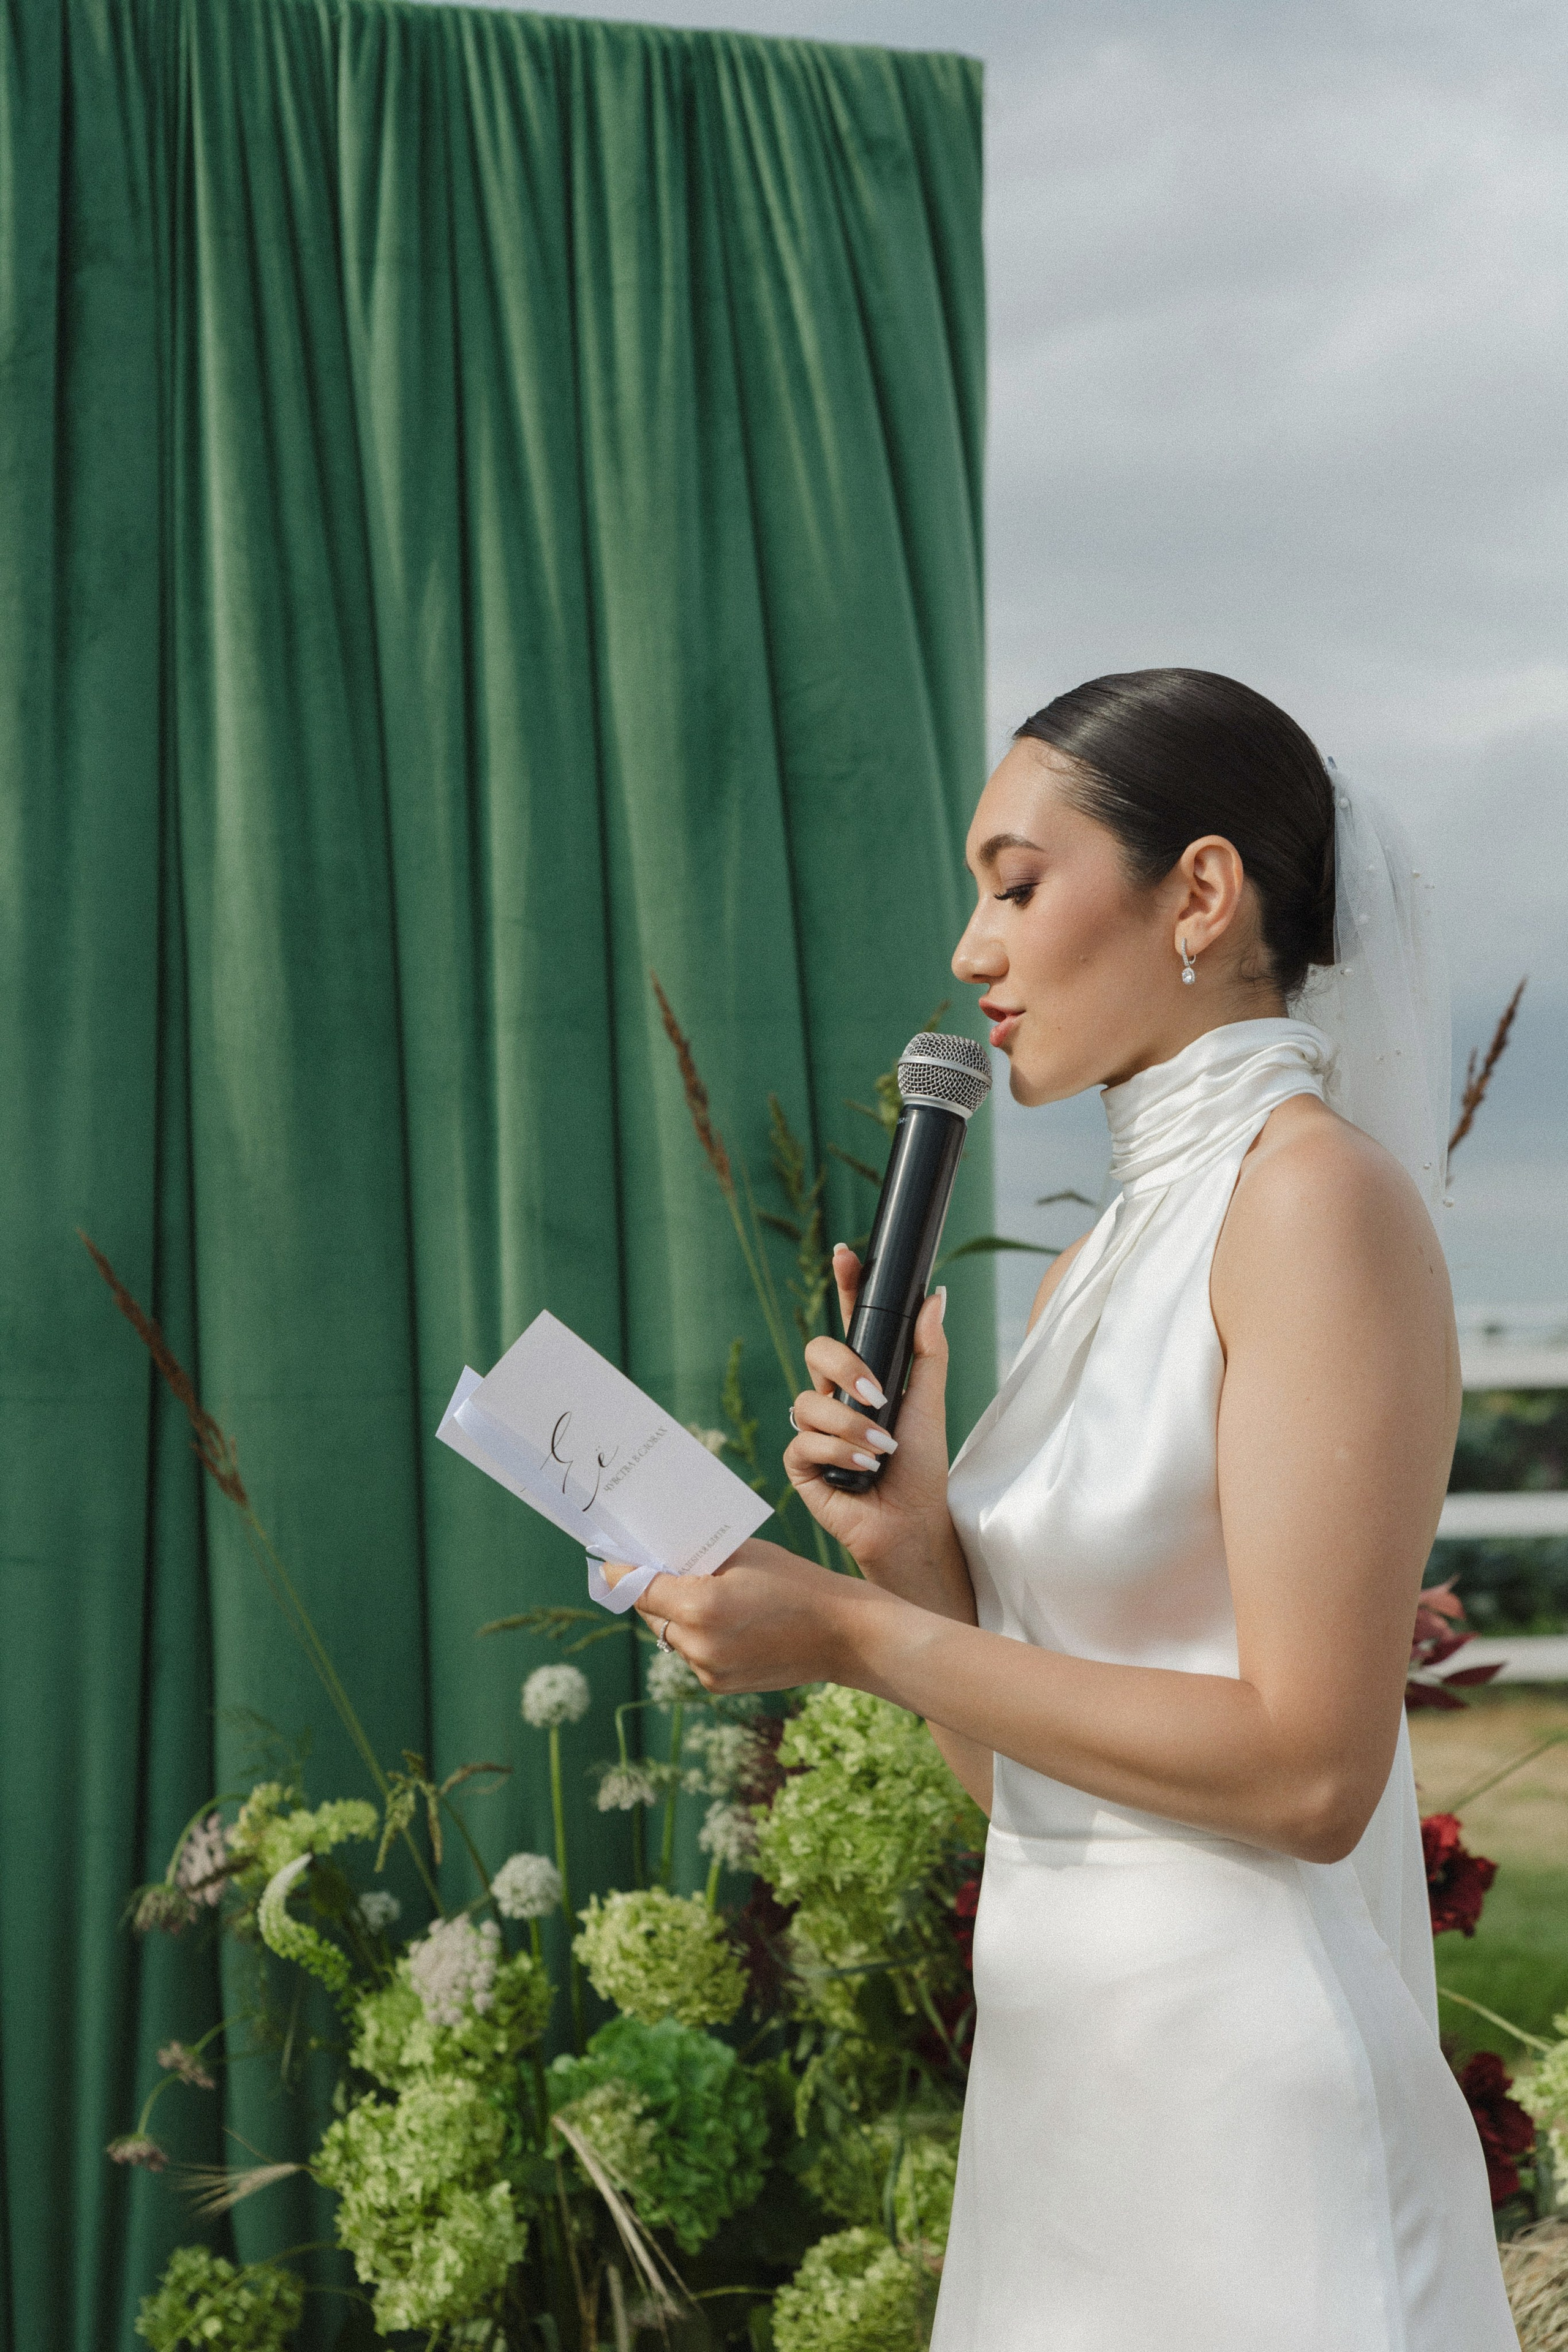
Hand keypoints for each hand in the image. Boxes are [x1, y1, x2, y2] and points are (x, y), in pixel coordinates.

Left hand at [602, 1540, 871, 1694]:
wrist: (843, 1633)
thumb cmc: (795, 1580)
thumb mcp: (743, 1555)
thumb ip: (696, 1557)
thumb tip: (656, 1556)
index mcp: (699, 1604)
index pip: (639, 1587)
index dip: (620, 1572)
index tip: (607, 1562)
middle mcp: (697, 1643)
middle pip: (650, 1613)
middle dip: (651, 1591)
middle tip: (653, 1568)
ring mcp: (707, 1670)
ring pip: (669, 1636)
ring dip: (674, 1616)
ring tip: (699, 1593)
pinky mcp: (718, 1686)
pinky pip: (691, 1655)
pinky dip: (696, 1637)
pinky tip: (724, 1620)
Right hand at [783, 1246, 955, 1586]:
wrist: (912, 1523)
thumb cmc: (922, 1467)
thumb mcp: (930, 1403)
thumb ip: (929, 1350)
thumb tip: (936, 1295)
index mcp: (864, 1376)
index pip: (849, 1322)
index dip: (844, 1284)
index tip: (846, 1252)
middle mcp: (834, 1396)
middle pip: (817, 1350)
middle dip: (844, 1367)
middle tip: (878, 1394)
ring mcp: (814, 1428)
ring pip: (809, 1401)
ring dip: (851, 1426)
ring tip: (882, 1449)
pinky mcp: (802, 1463)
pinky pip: (803, 1441)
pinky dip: (838, 1453)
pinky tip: (863, 1468)